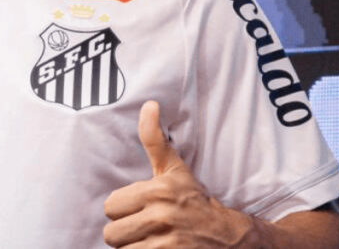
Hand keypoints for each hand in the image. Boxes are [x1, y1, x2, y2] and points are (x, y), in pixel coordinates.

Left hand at [102, 101, 253, 247]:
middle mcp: (160, 218)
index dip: (121, 209)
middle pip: (111, 233)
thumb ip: (154, 139)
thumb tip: (149, 104)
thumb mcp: (175, 168)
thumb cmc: (194, 199)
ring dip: (132, 247)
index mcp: (157, 192)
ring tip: (150, 240)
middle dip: (124, 232)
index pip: (110, 206)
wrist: (229, 237)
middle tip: (142, 228)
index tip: (138, 208)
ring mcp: (165, 244)